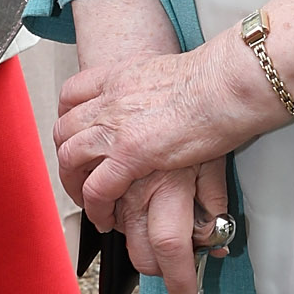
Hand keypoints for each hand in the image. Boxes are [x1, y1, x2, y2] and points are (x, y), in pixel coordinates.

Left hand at [56, 0, 293, 293]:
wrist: (229, 83)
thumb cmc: (219, 78)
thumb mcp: (177, 75)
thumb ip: (164, 91)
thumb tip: (175, 107)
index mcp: (121, 76)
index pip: (73, 93)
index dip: (69, 117)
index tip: (77, 135)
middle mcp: (110, 99)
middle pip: (64, 130)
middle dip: (67, 158)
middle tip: (79, 178)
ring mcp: (116, 126)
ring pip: (70, 158)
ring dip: (74, 184)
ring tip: (90, 203)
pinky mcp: (130, 154)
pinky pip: (96, 188)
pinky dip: (96, 206)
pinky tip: (105, 218)